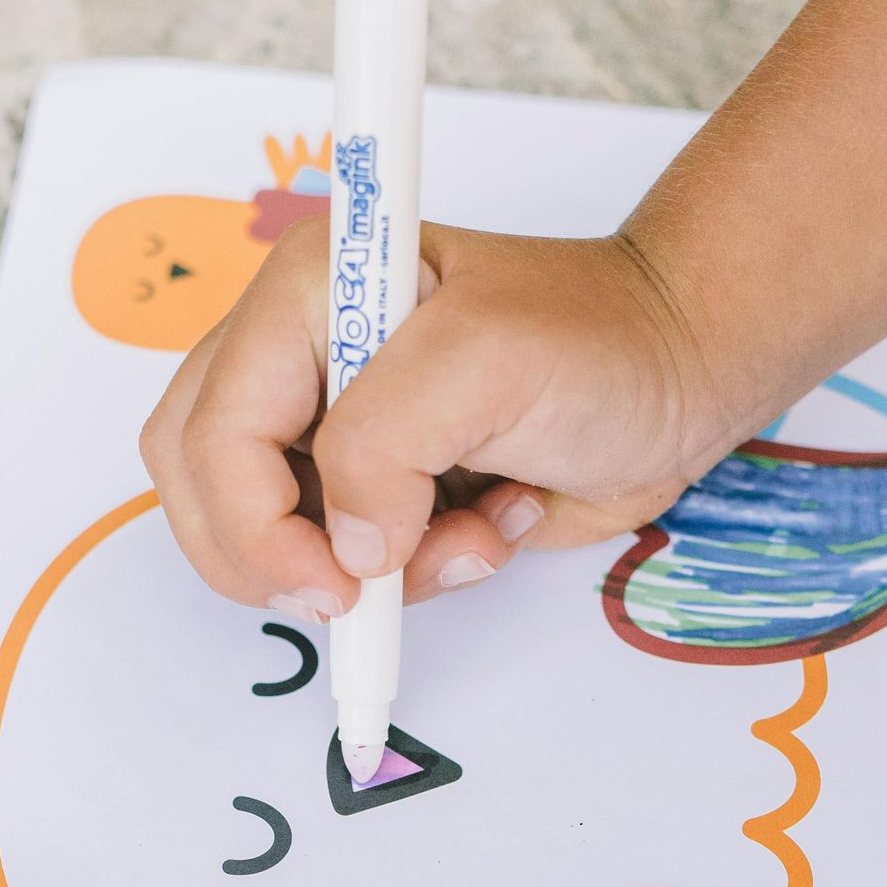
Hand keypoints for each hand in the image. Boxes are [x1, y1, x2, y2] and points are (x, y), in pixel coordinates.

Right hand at [139, 203, 709, 618]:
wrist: (683, 378)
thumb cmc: (602, 340)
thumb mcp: (487, 362)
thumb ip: (387, 445)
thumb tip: (350, 547)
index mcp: (309, 295)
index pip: (211, 428)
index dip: (253, 523)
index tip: (337, 581)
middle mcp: (303, 357)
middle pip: (204, 486)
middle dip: (281, 558)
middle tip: (366, 590)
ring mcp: (336, 429)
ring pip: (272, 541)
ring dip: (373, 572)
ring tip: (473, 535)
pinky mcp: (382, 490)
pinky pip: (348, 565)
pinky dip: (418, 577)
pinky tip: (490, 526)